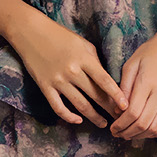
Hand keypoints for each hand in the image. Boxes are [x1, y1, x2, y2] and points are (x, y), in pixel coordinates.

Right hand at [14, 11, 129, 128]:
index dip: (117, 95)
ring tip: (103, 124)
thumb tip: (107, 82)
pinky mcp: (45, 87)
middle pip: (95, 95)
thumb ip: (95, 62)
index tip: (126, 106)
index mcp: (84, 59)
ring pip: (79, 105)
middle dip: (109, 109)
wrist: (31, 33)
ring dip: (93, 117)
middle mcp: (72, 71)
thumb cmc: (60, 36)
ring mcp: (58, 80)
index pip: (105, 81)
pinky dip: (69, 117)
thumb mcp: (83, 44)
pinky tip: (78, 120)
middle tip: (120, 119)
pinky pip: (58, 107)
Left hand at [109, 7, 156, 141]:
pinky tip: (148, 132)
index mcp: (147, 83)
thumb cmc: (151, 52)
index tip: (113, 128)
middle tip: (119, 134)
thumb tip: (117, 111)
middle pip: (143, 123)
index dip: (121, 125)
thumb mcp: (131, 65)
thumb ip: (123, 88)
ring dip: (141, 135)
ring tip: (130, 134)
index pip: (132, 112)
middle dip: (128, 132)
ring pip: (156, 127)